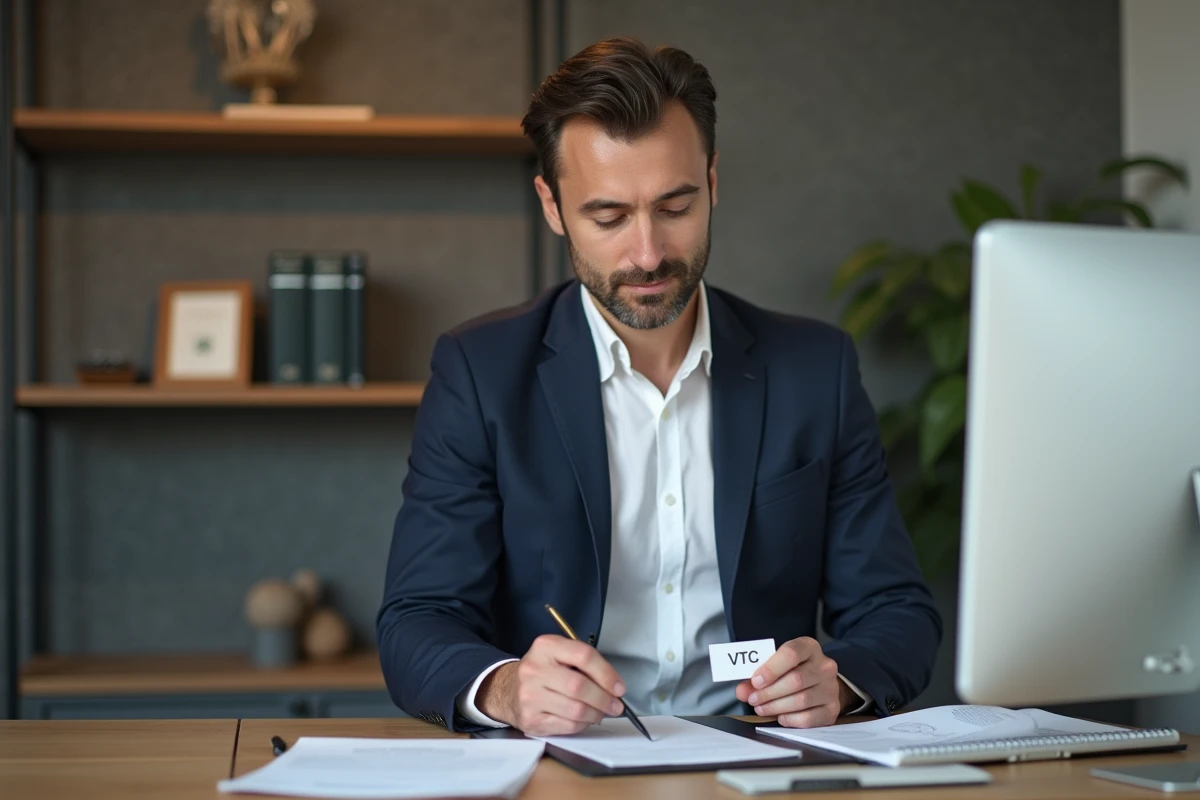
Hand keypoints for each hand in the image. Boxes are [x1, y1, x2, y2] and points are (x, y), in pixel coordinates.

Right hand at [476, 634, 626, 735]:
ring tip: (601, 712)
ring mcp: (530, 696)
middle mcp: (534, 669)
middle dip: (604, 698)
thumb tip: (614, 686)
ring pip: (576, 710)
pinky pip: (567, 726)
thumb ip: (585, 664)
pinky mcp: (531, 719)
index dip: (606, 673)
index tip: (619, 687)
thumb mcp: (559, 654)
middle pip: (580, 686)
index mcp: (545, 647)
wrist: (508, 689)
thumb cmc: (542, 671)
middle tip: (615, 705)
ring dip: (596, 714)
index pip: (583, 656)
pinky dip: (582, 724)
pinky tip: (584, 719)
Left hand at [735, 636, 852, 727]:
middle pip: (796, 680)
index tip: (755, 681)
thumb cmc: (792, 670)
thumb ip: (756, 676)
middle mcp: (825, 666)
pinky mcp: (832, 709)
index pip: (791, 653)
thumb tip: (742, 691)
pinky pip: (808, 718)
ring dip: (776, 707)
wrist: (820, 684)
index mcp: (809, 647)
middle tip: (753, 699)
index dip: (771, 669)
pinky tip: (779, 717)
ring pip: (801, 700)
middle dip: (769, 692)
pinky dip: (789, 719)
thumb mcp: (775, 665)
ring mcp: (831, 689)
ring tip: (761, 708)